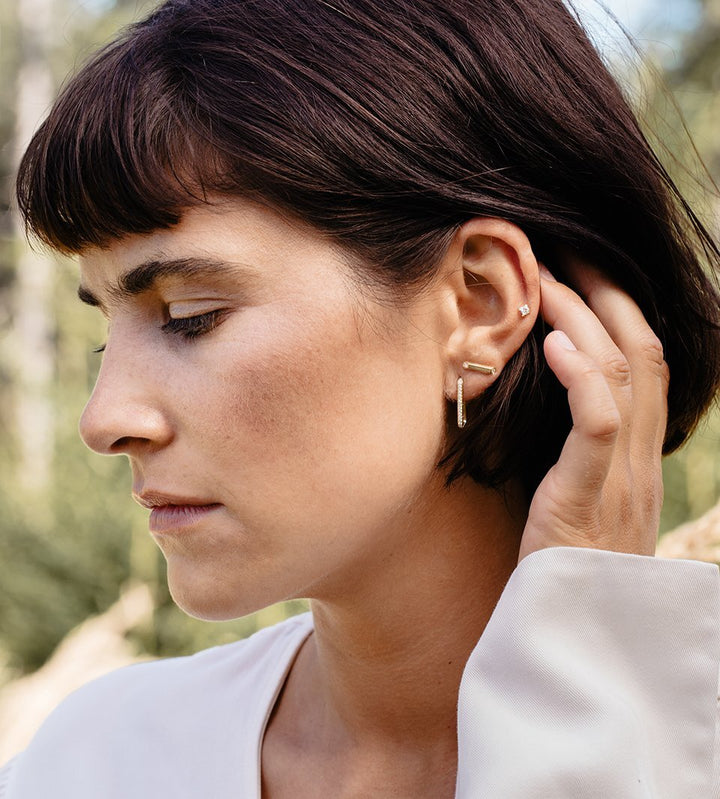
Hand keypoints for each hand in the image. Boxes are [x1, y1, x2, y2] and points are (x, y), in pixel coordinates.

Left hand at [518, 263, 668, 561]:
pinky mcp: (588, 498)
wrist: (572, 632)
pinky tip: (555, 343)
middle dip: (607, 293)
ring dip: (586, 318)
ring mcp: (622, 476)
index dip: (617, 308)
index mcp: (637, 452)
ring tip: (551, 278)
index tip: (579, 269)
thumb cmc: (562, 557)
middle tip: (567, 249)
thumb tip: (543, 396)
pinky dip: (581, 378)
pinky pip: (598, 426)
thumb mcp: (578, 492)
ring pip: (623, 375)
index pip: (643, 362)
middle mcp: (640, 456)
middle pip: (641, 351)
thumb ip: (574, 447)